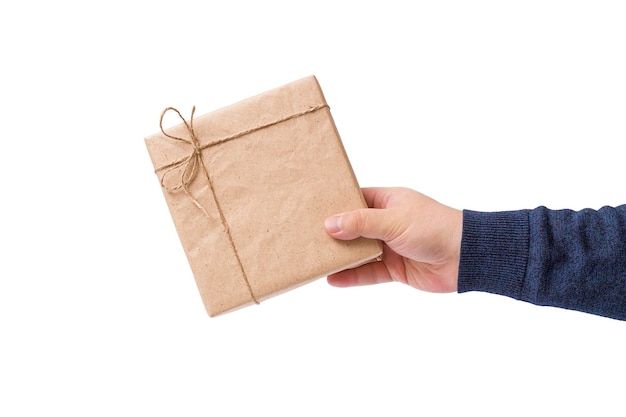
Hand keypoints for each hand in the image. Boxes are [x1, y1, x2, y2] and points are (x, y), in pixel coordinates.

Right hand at [324, 187, 461, 292]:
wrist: (466, 257)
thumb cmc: (435, 227)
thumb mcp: (394, 220)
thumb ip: (361, 222)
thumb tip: (330, 224)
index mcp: (388, 201)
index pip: (355, 199)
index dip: (335, 205)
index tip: (311, 210)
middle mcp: (387, 222)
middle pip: (353, 227)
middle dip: (333, 233)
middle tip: (306, 237)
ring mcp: (390, 246)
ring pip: (358, 251)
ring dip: (340, 256)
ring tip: (315, 259)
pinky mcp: (395, 269)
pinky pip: (368, 272)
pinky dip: (352, 276)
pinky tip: (333, 279)